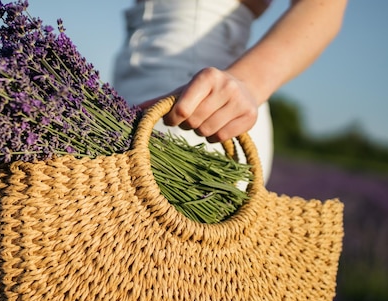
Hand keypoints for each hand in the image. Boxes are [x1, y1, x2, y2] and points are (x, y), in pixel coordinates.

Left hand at [138, 67, 258, 142]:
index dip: (173, 119)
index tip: (173, 119)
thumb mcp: (185, 90)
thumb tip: (136, 111)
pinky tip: (218, 125)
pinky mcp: (250, 116)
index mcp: (206, 76)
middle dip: (188, 124)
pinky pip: (222, 137)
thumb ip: (162, 101)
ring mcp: (240, 101)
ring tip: (206, 120)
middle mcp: (226, 86)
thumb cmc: (205, 91)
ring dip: (201, 131)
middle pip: (194, 122)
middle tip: (193, 118)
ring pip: (207, 132)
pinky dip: (215, 136)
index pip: (182, 109)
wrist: (243, 86)